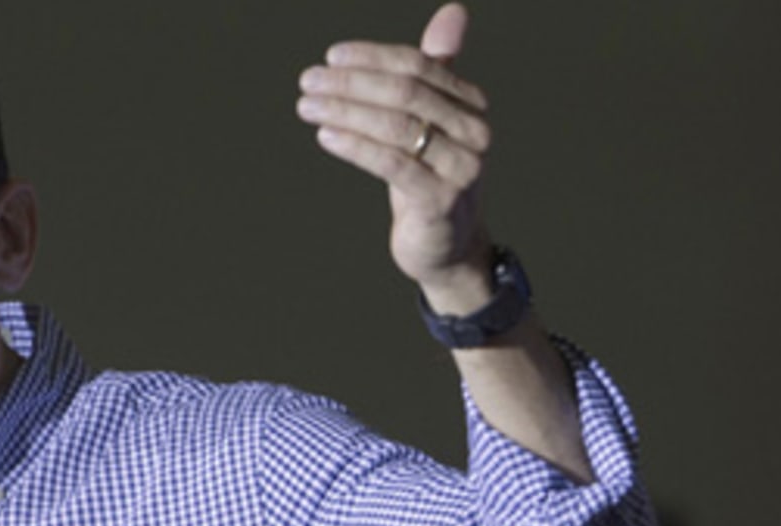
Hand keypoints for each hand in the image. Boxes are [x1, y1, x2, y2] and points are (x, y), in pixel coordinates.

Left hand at [296, 3, 493, 301]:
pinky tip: (325, 135)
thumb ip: (437, 70)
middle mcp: (474, 132)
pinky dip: (354, 145)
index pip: (418, 67)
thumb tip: (452, 11)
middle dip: (352, 83)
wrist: (447, 246)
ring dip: (345, 111)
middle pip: (405, 93)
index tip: (331, 57)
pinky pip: (391, 164)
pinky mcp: (440, 201)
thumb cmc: (431, 177)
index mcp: (472, 104)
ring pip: (395, 126)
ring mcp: (461, 167)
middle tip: (308, 80)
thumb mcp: (433, 123)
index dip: (373, 59)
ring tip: (307, 105)